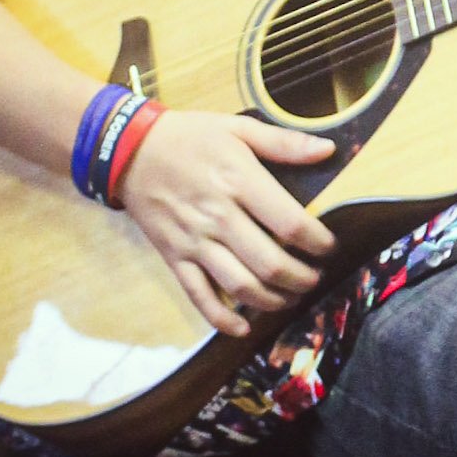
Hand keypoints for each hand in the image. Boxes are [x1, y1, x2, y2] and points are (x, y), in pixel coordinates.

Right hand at [113, 111, 339, 336]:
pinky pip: (198, 296)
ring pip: (239, 285)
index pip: (290, 223)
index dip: (318, 242)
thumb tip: (328, 150)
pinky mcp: (174, 257)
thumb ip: (284, 142)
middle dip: (301, 278)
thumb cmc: (189, 137)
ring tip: (290, 297)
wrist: (127, 150)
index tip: (329, 247)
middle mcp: (218, 217)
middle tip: (315, 277)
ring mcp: (194, 242)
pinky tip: (243, 327)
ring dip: (272, 300)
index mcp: (239, 183)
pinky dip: (221, 318)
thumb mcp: (238, 128)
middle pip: (269, 262)